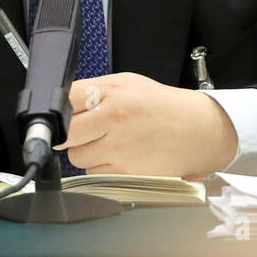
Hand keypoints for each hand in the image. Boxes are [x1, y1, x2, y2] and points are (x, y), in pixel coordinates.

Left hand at [56, 73, 238, 175]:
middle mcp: (112, 121)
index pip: (65, 100)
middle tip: (81, 130)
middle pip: (65, 133)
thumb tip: (61, 103)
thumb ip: (92, 90)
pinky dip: (100, 167)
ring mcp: (117, 150)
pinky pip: (93, 173)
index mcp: (111, 94)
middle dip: (69, 133)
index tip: (60, 113)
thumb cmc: (161, 106)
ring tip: (107, 141)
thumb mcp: (127, 82)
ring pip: (76, 157)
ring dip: (85, 151)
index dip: (59, 108)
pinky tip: (117, 156)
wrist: (196, 130)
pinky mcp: (124, 173)